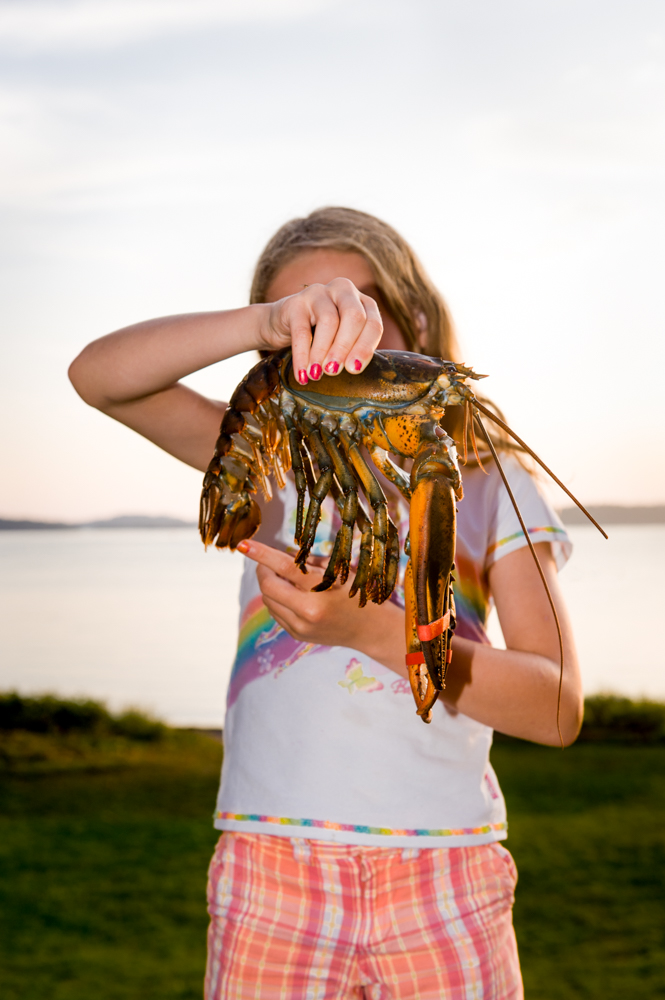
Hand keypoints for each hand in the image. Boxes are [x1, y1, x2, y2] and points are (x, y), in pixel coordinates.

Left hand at [236, 538, 406, 671]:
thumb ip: (309, 563)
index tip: (243, 545)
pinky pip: (276, 612)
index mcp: (320, 592)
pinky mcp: (297, 636)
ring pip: (268, 600)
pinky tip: (291, 594)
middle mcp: (307, 612)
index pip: (284, 567)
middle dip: (263, 570)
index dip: (262, 554)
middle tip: (268, 561)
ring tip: (285, 578)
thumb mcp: (339, 571)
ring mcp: (300, 627)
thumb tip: (281, 555)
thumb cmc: (358, 593)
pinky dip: (277, 600)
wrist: (370, 629)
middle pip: (269, 586)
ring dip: (270, 585)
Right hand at [259, 279, 382, 382]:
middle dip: (345, 347)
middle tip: (334, 371)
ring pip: (328, 320)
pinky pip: (301, 330)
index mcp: (362, 301)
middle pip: (354, 316)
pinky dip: (302, 355)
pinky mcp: (295, 302)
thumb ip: (352, 350)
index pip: (372, 323)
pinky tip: (302, 373)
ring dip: (322, 351)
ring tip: (316, 374)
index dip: (365, 347)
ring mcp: (319, 293)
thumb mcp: (341, 341)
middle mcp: (343, 291)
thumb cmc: (319, 336)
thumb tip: (353, 368)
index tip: (354, 369)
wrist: (281, 325)